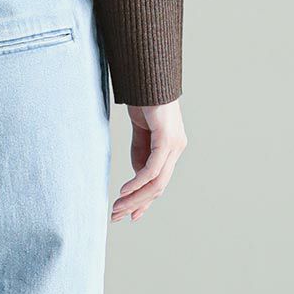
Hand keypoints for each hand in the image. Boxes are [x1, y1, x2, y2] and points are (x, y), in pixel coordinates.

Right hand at [111, 100, 185, 223]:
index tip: (128, 216)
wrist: (149, 78)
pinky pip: (153, 169)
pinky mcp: (168, 139)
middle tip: (116, 215)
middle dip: (136, 204)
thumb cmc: (145, 102)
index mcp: (171, 150)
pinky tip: (125, 190)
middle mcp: (177, 149)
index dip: (144, 202)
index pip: (159, 183)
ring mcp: (175, 145)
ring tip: (117, 207)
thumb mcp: (140, 135)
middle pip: (158, 187)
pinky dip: (138, 182)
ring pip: (156, 182)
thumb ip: (141, 156)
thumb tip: (137, 179)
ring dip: (135, 197)